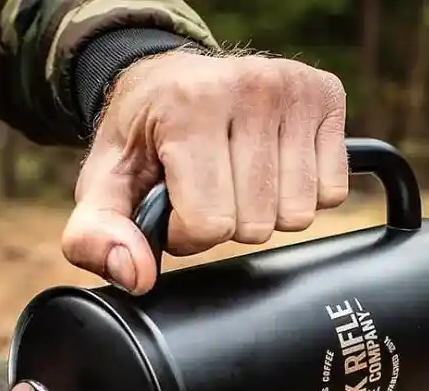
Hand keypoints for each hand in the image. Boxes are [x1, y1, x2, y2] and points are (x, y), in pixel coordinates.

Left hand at [62, 50, 347, 293]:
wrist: (173, 76)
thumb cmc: (144, 137)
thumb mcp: (104, 184)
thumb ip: (97, 237)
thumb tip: (136, 276)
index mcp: (189, 107)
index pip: (211, 225)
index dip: (190, 233)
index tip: (177, 204)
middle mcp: (249, 87)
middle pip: (258, 226)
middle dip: (230, 224)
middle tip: (209, 188)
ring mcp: (294, 89)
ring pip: (298, 216)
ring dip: (267, 213)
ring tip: (239, 178)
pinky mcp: (327, 96)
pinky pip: (331, 193)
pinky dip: (303, 193)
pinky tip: (274, 166)